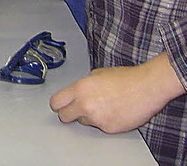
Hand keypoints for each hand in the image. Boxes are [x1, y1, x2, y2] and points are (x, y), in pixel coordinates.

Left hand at [50, 54, 185, 133]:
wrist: (145, 88)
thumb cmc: (124, 79)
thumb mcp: (96, 74)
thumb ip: (82, 86)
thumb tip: (77, 93)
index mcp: (80, 88)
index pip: (56, 102)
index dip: (58, 104)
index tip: (60, 104)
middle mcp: (85, 105)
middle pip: (64, 117)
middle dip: (69, 113)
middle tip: (76, 109)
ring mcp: (97, 119)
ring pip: (83, 122)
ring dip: (88, 116)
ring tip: (103, 105)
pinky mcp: (108, 129)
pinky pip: (99, 127)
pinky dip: (103, 121)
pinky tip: (113, 111)